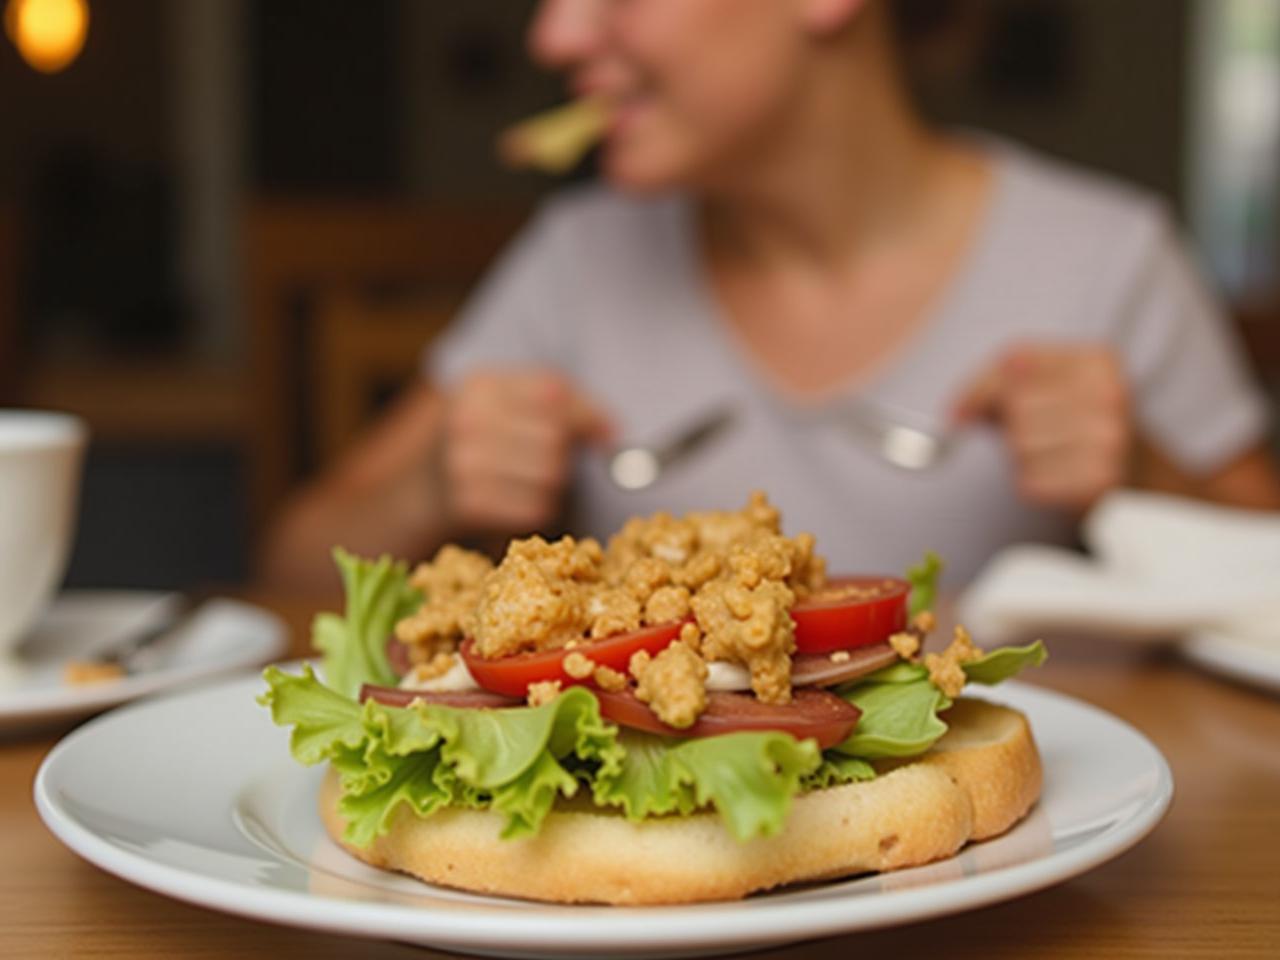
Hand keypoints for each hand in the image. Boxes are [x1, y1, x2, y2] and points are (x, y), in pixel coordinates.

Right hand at [438, 369, 612, 534]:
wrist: (425, 484)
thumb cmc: (487, 437)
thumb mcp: (513, 402)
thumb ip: (569, 405)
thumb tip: (613, 433)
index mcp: (480, 385)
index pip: (554, 394)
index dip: (585, 416)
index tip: (598, 433)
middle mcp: (466, 419)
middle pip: (554, 438)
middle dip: (562, 454)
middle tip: (543, 459)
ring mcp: (463, 463)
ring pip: (549, 475)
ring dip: (552, 484)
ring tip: (527, 478)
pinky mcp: (468, 503)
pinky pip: (535, 509)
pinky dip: (537, 508)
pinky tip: (516, 499)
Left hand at [953, 344, 1132, 510]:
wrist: (1134, 471)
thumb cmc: (1070, 422)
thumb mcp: (1041, 386)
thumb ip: (991, 384)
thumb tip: (953, 414)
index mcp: (1096, 360)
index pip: (1010, 362)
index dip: (981, 391)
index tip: (972, 411)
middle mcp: (1111, 395)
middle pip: (1016, 406)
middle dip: (1012, 426)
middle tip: (1041, 434)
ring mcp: (1110, 439)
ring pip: (1020, 446)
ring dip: (1022, 457)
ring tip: (1053, 454)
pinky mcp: (1101, 482)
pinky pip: (1030, 482)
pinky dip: (1032, 484)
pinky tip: (1060, 477)